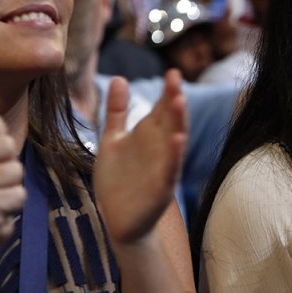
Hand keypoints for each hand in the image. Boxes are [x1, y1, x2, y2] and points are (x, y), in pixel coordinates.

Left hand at [94, 70, 187, 242]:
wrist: (118, 220)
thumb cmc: (119, 181)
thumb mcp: (113, 141)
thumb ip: (117, 112)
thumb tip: (119, 78)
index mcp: (149, 136)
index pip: (162, 109)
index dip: (167, 91)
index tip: (172, 72)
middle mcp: (159, 149)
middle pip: (170, 119)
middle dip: (173, 99)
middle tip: (175, 77)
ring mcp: (162, 168)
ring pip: (174, 141)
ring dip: (178, 121)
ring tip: (179, 100)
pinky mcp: (160, 189)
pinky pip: (170, 169)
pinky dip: (174, 155)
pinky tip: (177, 140)